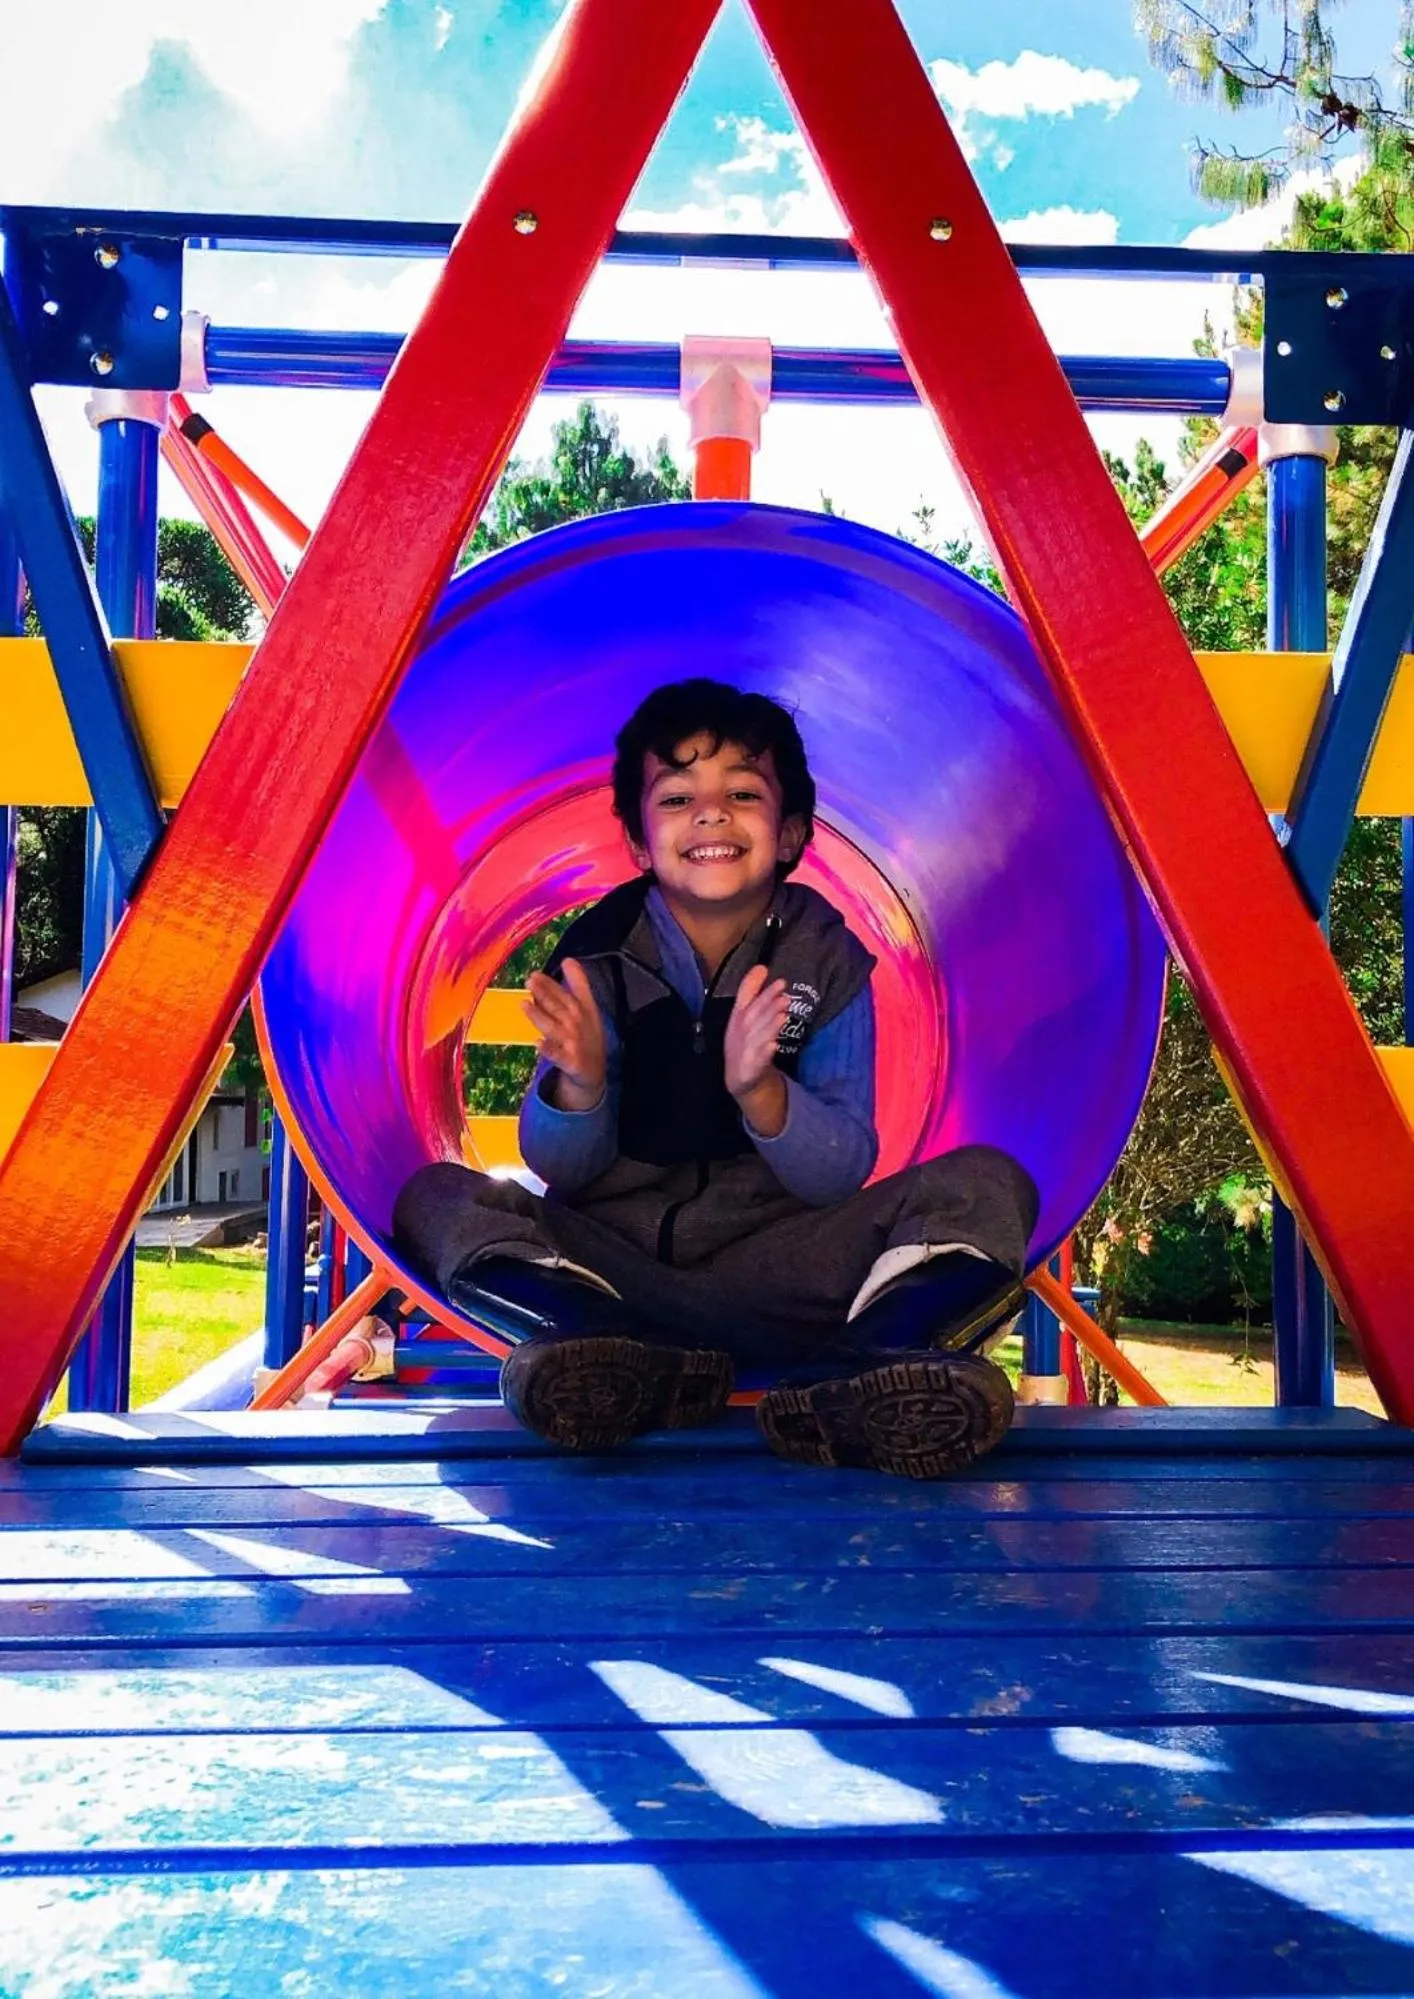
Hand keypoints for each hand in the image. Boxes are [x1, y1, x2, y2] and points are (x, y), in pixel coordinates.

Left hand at [524, 960, 606, 1111]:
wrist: (594, 1072)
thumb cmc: (588, 1035)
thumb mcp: (589, 1007)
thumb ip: (580, 983)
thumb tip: (568, 959)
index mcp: (584, 1010)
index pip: (566, 994)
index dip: (551, 984)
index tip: (536, 974)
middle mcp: (578, 1024)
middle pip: (558, 1008)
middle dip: (544, 994)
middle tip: (529, 982)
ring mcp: (573, 1043)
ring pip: (553, 1028)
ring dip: (540, 1016)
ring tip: (524, 1004)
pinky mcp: (569, 1062)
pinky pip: (557, 1055)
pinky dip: (548, 1049)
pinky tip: (537, 1043)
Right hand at [724, 964, 790, 1117]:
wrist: (738, 1077)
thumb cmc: (744, 1040)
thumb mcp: (744, 1014)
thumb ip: (751, 991)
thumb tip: (761, 967)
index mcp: (737, 1018)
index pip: (744, 1000)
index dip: (756, 988)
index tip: (772, 975)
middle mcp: (739, 1032)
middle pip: (754, 1017)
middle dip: (767, 1005)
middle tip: (784, 995)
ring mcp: (744, 1050)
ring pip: (758, 1037)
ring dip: (769, 1026)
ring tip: (782, 1016)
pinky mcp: (750, 1068)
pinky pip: (758, 1060)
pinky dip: (764, 1053)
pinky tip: (773, 1046)